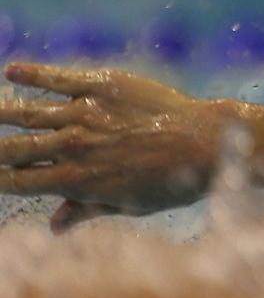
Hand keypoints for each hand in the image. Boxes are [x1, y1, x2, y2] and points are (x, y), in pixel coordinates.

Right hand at [0, 62, 225, 230]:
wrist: (208, 143)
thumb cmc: (174, 182)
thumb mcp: (130, 205)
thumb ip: (87, 210)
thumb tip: (54, 227)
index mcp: (77, 180)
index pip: (18, 180)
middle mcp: (73, 146)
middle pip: (14, 147)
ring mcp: (84, 114)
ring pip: (26, 111)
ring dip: (1, 109)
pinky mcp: (101, 86)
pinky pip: (58, 79)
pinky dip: (33, 74)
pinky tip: (12, 70)